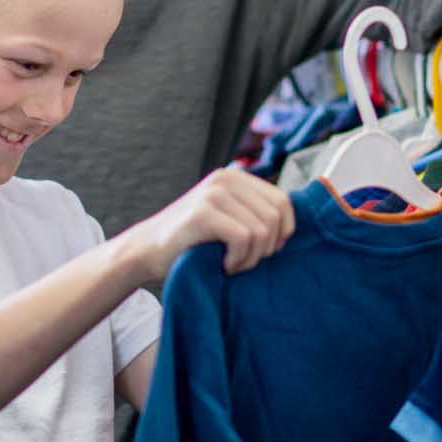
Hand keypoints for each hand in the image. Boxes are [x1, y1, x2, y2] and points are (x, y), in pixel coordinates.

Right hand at [132, 169, 295, 279]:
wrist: (147, 252)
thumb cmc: (193, 243)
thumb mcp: (228, 218)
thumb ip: (254, 212)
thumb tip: (293, 226)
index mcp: (236, 177)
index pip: (283, 202)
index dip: (283, 232)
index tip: (265, 251)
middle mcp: (226, 179)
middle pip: (275, 217)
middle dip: (267, 248)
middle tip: (245, 261)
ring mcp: (214, 193)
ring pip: (262, 230)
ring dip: (252, 258)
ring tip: (232, 264)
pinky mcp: (203, 212)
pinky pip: (244, 239)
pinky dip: (238, 260)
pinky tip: (224, 265)